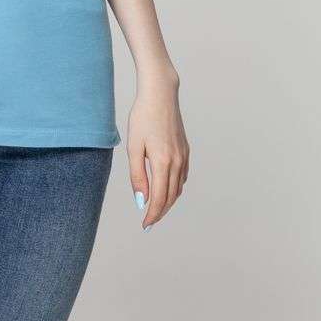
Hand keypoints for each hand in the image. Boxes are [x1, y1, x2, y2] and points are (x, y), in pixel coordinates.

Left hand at [127, 71, 189, 230]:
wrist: (160, 95)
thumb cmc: (143, 117)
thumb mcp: (134, 146)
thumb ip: (137, 175)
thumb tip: (142, 200)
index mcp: (163, 162)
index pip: (159, 198)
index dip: (152, 214)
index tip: (145, 225)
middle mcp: (177, 162)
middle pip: (170, 196)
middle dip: (160, 212)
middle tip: (149, 222)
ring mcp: (183, 156)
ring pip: (178, 188)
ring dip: (168, 201)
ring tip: (156, 209)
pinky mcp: (185, 150)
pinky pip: (182, 176)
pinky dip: (175, 187)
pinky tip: (167, 188)